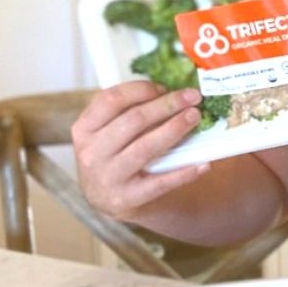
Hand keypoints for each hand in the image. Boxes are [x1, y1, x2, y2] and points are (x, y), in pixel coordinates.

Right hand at [70, 81, 209, 220]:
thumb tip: (173, 90)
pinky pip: (160, 183)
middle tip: (193, 97)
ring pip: (146, 147)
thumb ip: (130, 110)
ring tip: (195, 117)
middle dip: (167, 105)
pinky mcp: (126, 199)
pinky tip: (203, 163)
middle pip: (133, 120)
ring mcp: (107, 178)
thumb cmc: (116, 154)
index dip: (141, 89)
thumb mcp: (110, 131)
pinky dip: (184, 172)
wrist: (110, 198)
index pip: (111, 99)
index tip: (165, 87)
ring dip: (175, 129)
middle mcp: (91, 153)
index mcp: (84, 129)